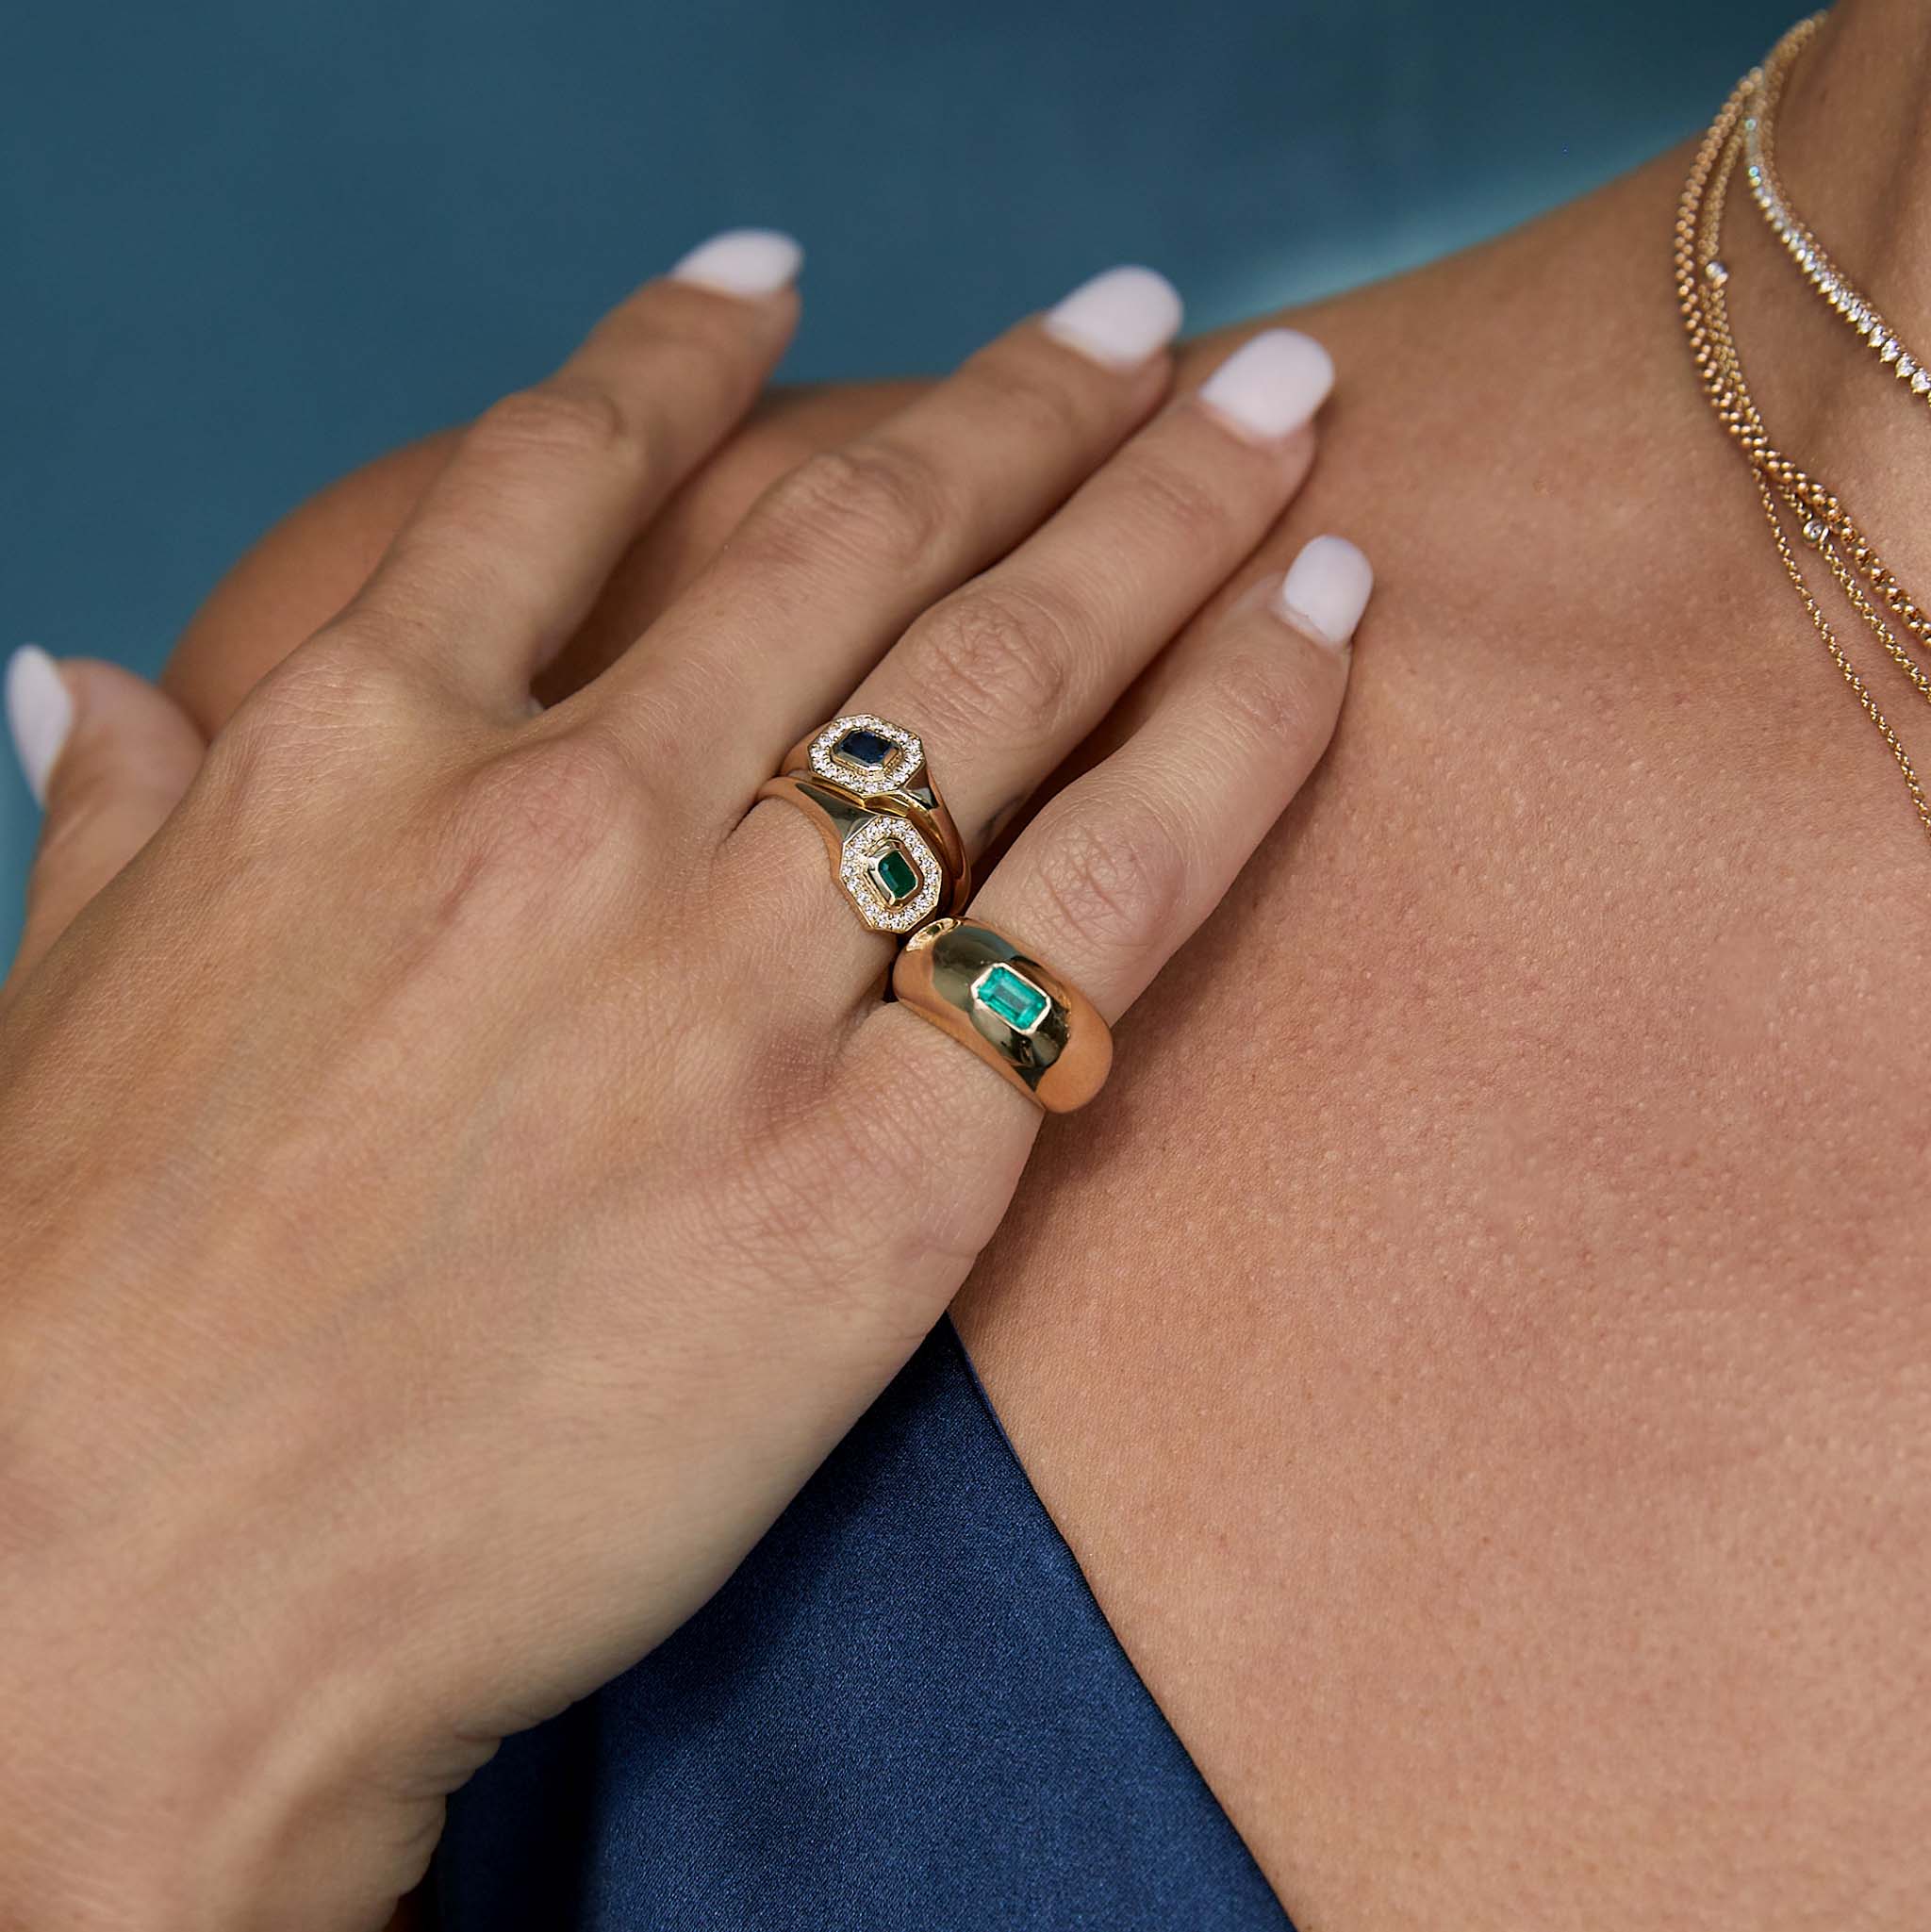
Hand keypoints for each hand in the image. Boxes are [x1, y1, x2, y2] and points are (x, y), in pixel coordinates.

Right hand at [0, 236, 1366, 1929]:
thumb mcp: (62, 1003)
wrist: (122, 1605)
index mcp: (359, 754)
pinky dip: (1237, 743)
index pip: (554, 472)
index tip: (776, 279)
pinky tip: (1326, 635)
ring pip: (1016, 671)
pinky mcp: (878, 1173)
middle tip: (1160, 323)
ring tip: (1289, 417)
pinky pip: (1108, 899)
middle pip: (856, 540)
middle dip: (1030, 404)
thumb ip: (118, 817)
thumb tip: (82, 679)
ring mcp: (734, 985)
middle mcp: (573, 821)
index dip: (677, 351)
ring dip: (1173, 516)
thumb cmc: (72, 1320)